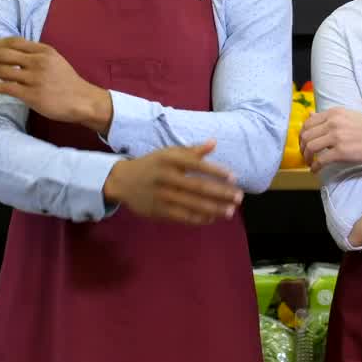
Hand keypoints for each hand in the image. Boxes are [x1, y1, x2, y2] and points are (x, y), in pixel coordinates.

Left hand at [0, 37, 111, 132]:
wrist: (83, 100)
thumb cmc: (68, 83)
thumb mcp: (55, 62)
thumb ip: (35, 57)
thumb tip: (10, 60)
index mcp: (43, 50)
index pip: (13, 42)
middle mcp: (37, 61)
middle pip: (2, 54)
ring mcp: (34, 78)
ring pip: (0, 70)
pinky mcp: (31, 94)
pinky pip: (5, 88)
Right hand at [103, 141, 242, 223]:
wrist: (123, 180)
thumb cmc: (152, 165)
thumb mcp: (169, 153)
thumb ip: (192, 151)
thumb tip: (214, 143)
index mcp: (170, 160)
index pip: (197, 165)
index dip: (216, 171)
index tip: (234, 177)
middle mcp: (166, 177)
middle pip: (198, 187)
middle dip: (220, 193)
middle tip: (238, 197)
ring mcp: (162, 196)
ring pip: (192, 204)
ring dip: (214, 209)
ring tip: (230, 211)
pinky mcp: (159, 211)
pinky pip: (183, 216)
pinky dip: (199, 218)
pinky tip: (212, 218)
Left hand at [299, 107, 361, 173]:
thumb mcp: (350, 116)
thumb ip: (330, 117)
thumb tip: (309, 114)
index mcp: (335, 112)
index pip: (308, 122)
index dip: (303, 135)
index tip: (305, 143)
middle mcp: (333, 122)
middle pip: (306, 135)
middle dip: (302, 147)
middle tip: (306, 155)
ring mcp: (337, 137)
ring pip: (310, 147)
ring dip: (307, 157)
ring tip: (310, 163)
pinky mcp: (341, 152)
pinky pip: (320, 160)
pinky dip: (314, 167)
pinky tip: (316, 170)